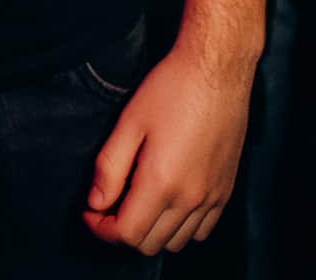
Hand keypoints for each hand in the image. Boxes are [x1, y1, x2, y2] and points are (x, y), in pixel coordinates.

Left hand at [82, 46, 251, 255]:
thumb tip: (95, 203)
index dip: (101, 228)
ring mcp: (212, 198)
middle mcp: (190, 199)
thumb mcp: (129, 122)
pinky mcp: (225, 192)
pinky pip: (201, 231)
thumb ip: (110, 167)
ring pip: (176, 243)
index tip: (90, 211)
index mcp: (162, 182)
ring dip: (151, 232)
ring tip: (136, 202)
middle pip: (149, 244)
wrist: (216, 71)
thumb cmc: (171, 89)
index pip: (127, 234)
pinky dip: (180, 228)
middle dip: (122, 231)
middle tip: (108, 205)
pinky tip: (167, 201)